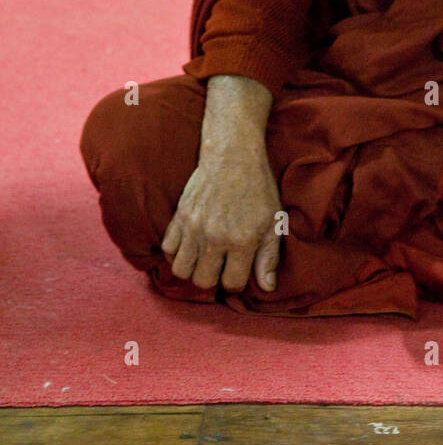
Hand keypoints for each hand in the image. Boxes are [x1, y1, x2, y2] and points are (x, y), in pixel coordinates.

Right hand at [161, 148, 282, 293]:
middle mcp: (215, 238)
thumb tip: (267, 288)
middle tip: (221, 265)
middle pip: (203, 281)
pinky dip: (176, 253)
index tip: (239, 269)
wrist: (233, 156)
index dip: (237, 281)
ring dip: (193, 269)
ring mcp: (193, 227)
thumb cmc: (258, 189)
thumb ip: (269, 257)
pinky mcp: (179, 216)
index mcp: (241, 241)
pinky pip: (167, 249)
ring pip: (181, 270)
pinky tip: (191, 246)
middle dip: (214, 278)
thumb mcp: (273, 221)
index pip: (232, 284)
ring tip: (205, 259)